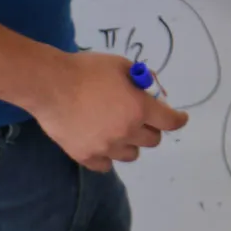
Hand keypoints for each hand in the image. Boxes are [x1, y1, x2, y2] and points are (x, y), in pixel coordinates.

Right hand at [30, 51, 188, 171]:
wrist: (51, 85)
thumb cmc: (87, 70)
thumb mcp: (120, 65)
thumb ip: (139, 80)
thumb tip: (150, 90)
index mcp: (140, 108)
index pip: (170, 121)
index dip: (178, 119)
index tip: (180, 118)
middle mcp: (127, 131)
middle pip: (152, 140)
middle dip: (150, 128)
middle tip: (140, 119)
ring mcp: (107, 147)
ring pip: (131, 154)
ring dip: (130, 143)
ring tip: (118, 131)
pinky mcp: (86, 156)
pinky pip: (107, 165)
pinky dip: (108, 156)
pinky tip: (103, 145)